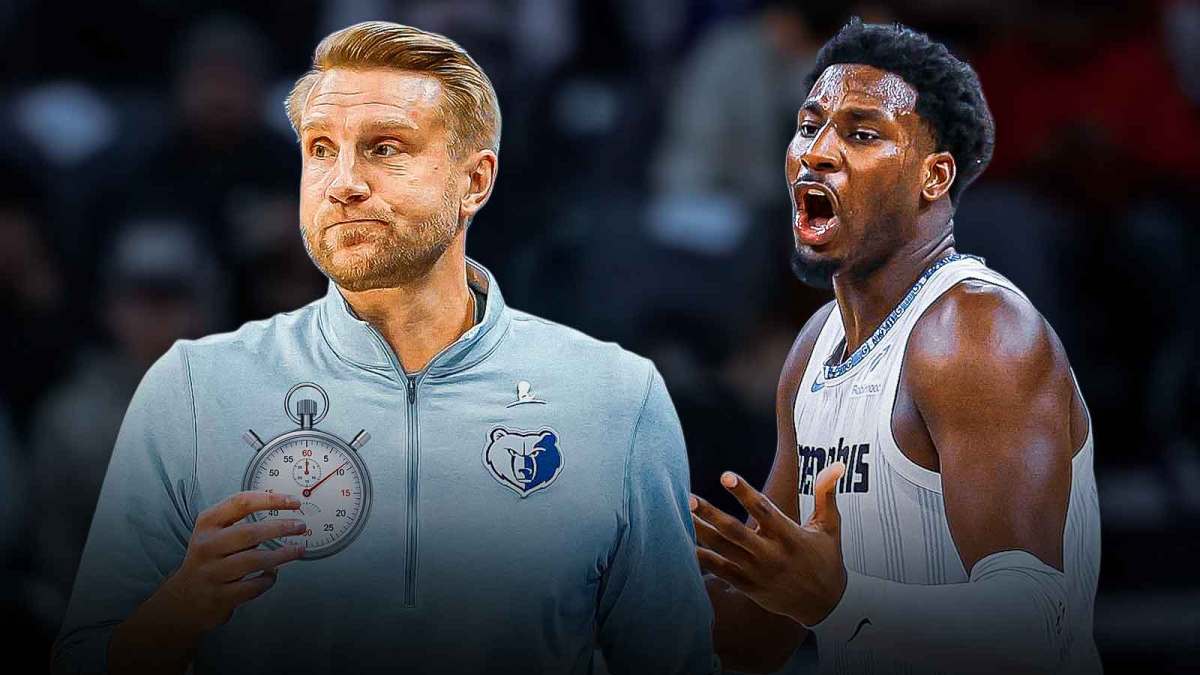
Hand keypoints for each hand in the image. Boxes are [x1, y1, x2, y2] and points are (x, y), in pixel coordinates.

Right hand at [157, 491, 307, 634]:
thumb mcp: (213, 533)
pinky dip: (268, 579)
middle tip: (300, 526)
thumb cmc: (208, 560)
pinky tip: (273, 574)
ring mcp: (212, 572)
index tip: (294, 502)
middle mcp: (207, 546)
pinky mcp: (220, 596)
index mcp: (207, 524)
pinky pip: (253, 586)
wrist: (184, 599)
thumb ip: (239, 520)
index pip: (241, 503)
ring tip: (298, 550)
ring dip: (282, 554)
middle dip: (280, 528)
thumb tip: (281, 507)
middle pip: (249, 533)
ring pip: (254, 560)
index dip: (271, 500)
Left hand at [690, 463, 846, 625]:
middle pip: (736, 531)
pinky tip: (684, 544)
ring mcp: (758, 572)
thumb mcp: (830, 526)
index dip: (745, 492)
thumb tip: (836, 464)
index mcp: (790, 536)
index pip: (764, 510)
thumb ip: (826, 494)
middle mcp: (771, 554)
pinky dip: (702, 558)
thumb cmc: (826, 559)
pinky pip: (721, 571)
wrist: (826, 604)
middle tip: (689, 498)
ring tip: (681, 514)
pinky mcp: (749, 586)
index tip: (726, 476)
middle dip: (711, 514)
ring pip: (724, 549)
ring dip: (701, 531)